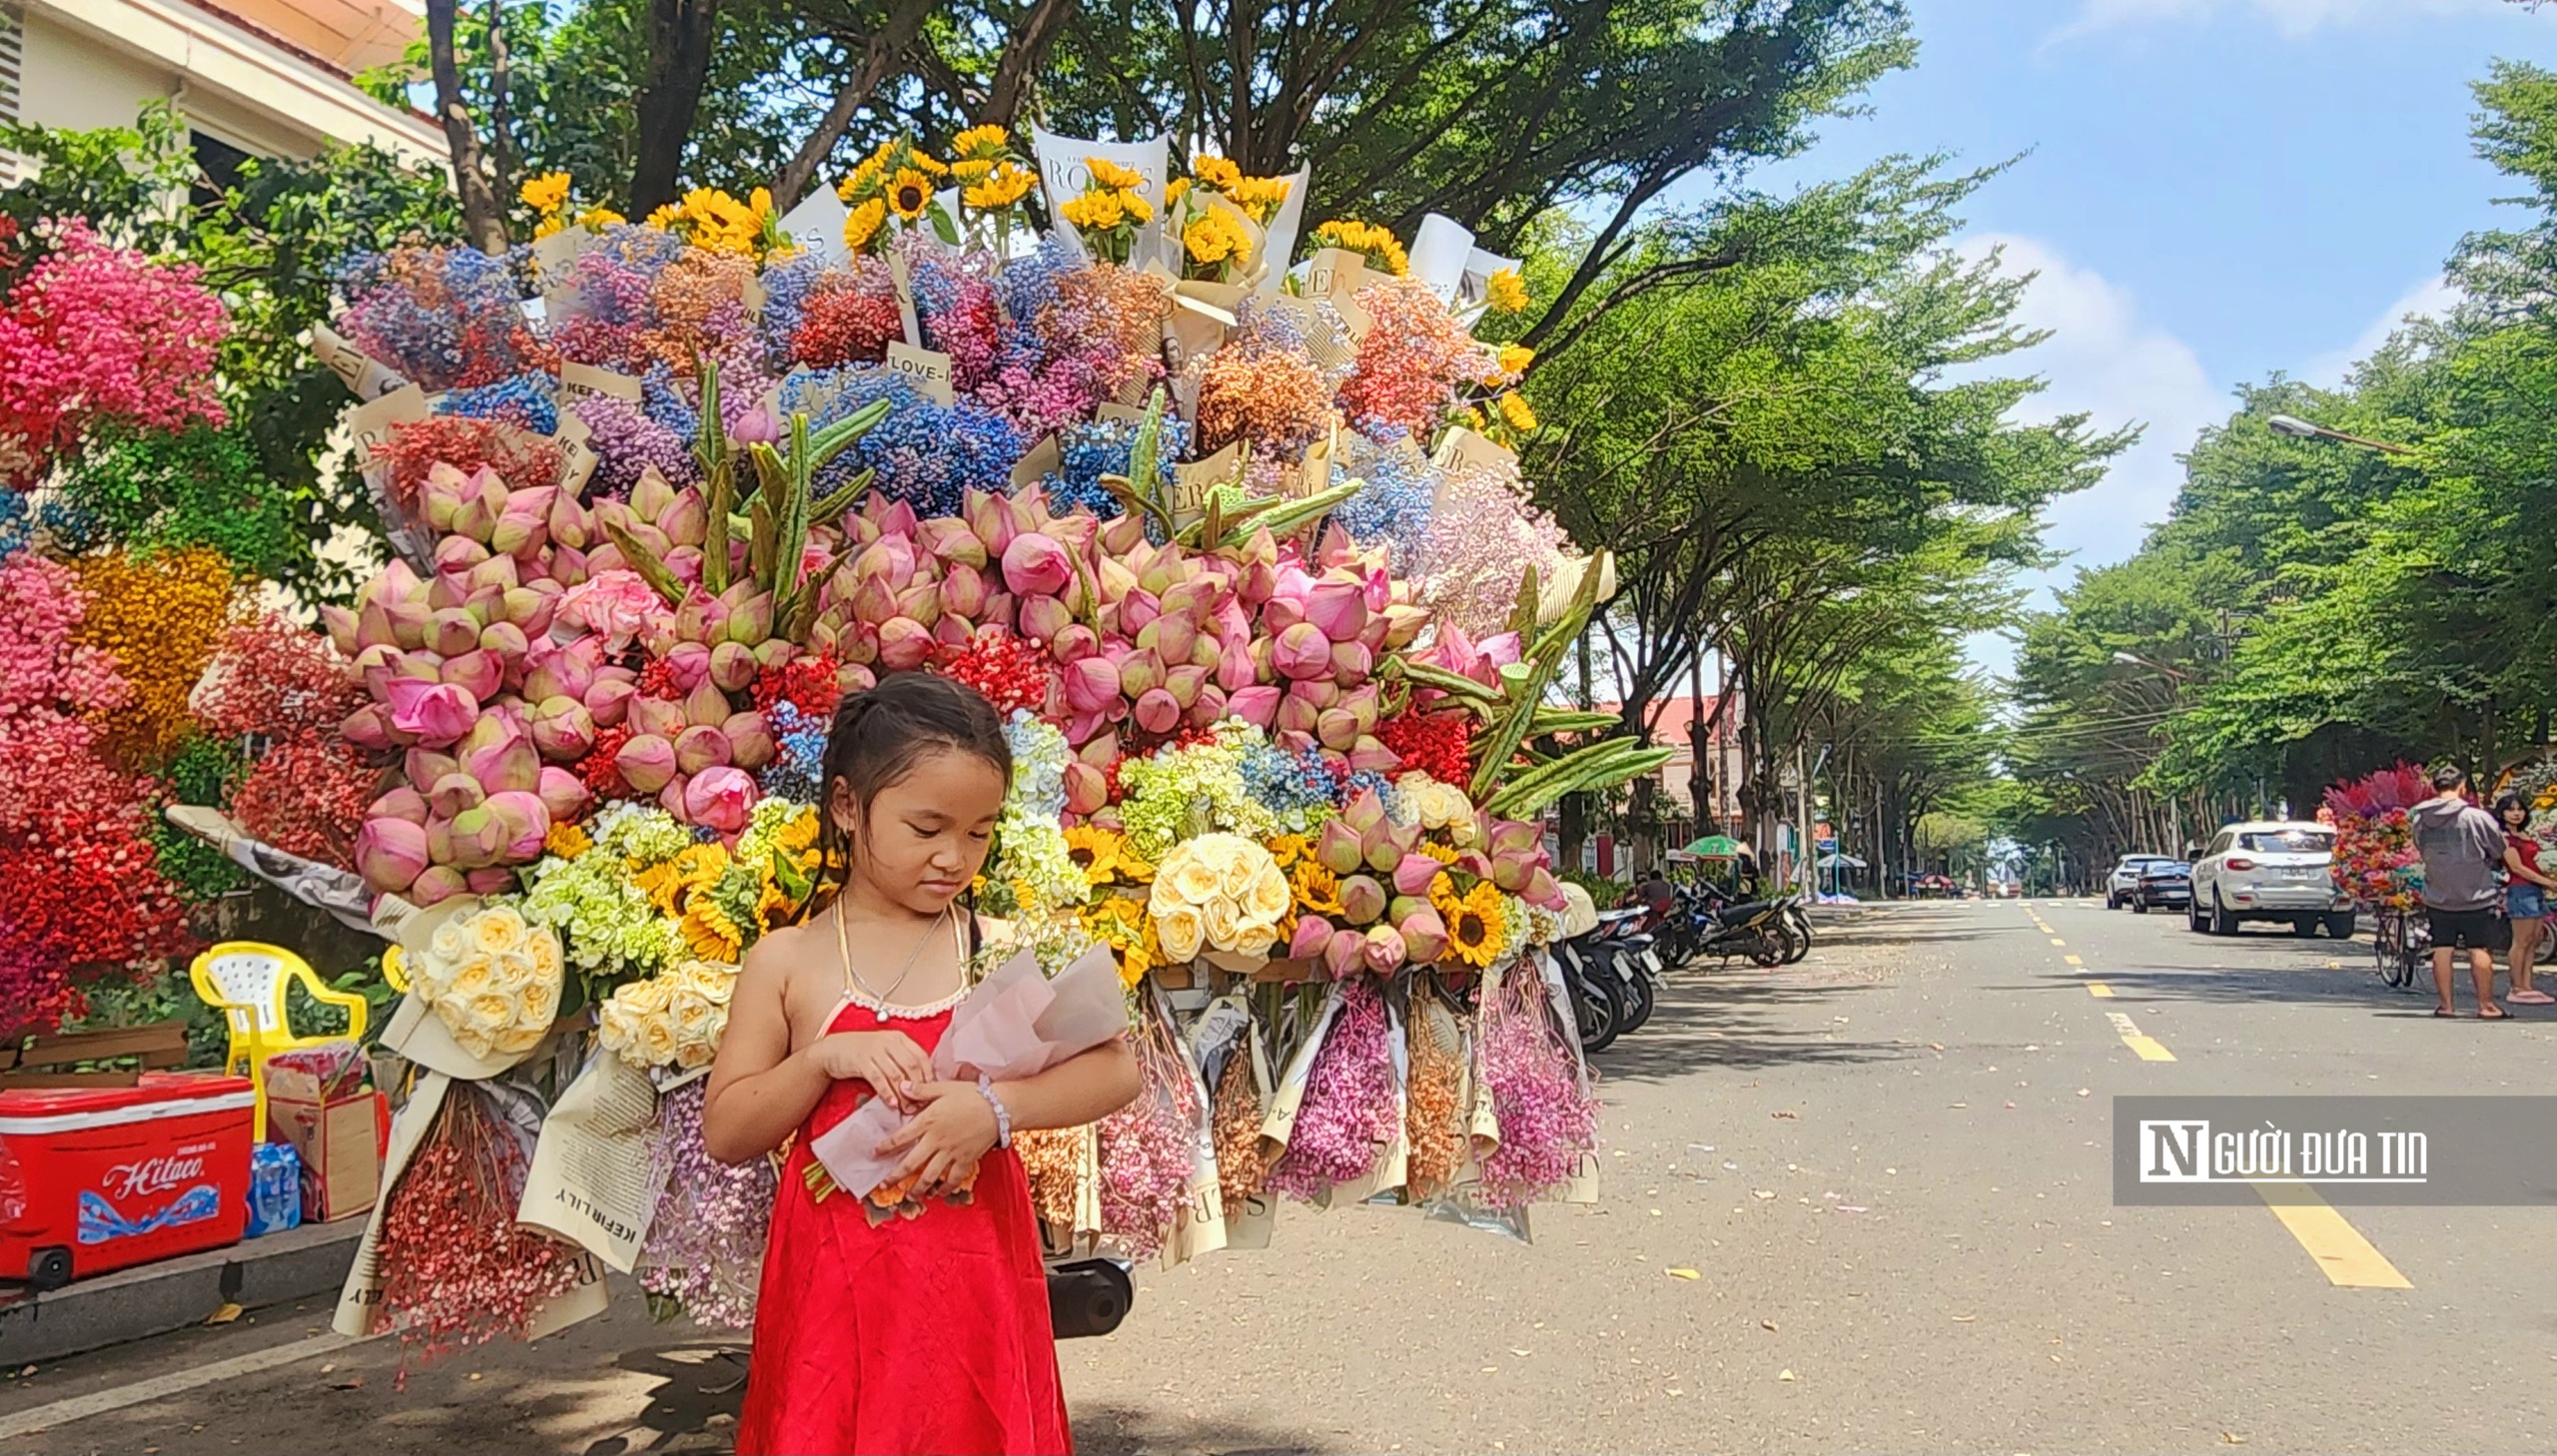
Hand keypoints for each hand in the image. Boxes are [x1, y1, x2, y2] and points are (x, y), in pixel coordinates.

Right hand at [803, 1030, 932, 1111]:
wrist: (834, 1050)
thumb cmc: (864, 1053)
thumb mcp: (886, 1052)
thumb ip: (902, 1061)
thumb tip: (923, 1083)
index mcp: (899, 1038)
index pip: (921, 1056)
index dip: (928, 1076)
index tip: (930, 1092)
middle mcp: (889, 1041)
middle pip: (911, 1066)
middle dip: (917, 1088)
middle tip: (920, 1105)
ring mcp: (874, 1049)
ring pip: (895, 1075)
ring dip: (903, 1094)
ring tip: (907, 1108)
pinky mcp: (861, 1060)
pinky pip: (878, 1079)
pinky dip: (886, 1093)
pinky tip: (891, 1103)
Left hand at [874, 1080, 999, 1197]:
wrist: (999, 1106)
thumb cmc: (971, 1095)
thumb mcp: (944, 1088)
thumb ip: (921, 1089)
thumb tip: (902, 1086)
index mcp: (928, 1122)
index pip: (901, 1138)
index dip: (886, 1147)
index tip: (875, 1154)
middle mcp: (936, 1141)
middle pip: (911, 1163)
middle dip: (895, 1176)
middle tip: (884, 1186)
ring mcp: (951, 1153)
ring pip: (930, 1176)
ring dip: (918, 1187)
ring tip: (909, 1195)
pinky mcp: (966, 1159)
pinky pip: (954, 1178)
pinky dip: (946, 1188)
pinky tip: (940, 1193)